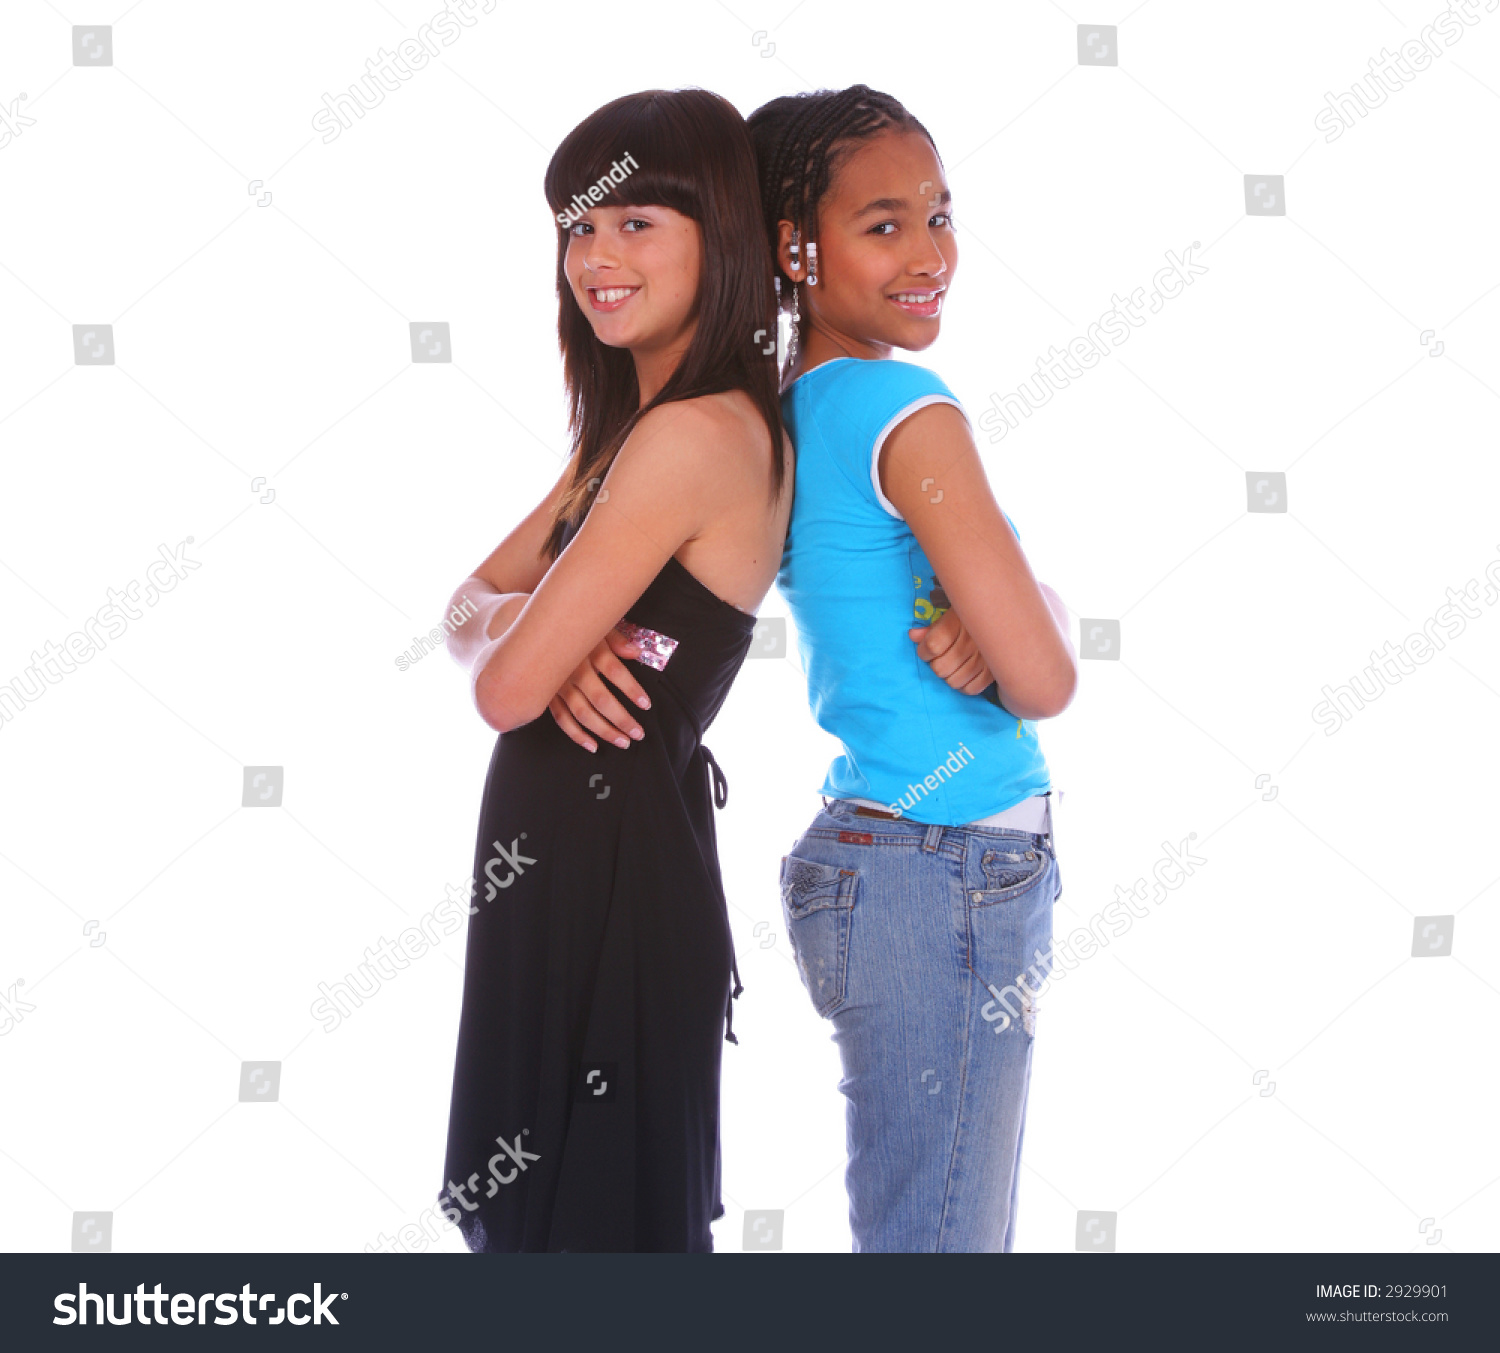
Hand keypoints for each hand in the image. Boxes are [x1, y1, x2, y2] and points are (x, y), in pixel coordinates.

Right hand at [547, 627, 651, 751]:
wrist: (535, 631)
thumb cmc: (572, 630)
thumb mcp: (596, 628)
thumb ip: (616, 640)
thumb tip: (635, 651)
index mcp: (588, 650)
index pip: (615, 672)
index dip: (632, 690)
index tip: (646, 704)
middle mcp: (573, 670)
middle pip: (601, 699)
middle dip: (622, 719)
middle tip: (638, 733)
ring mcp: (559, 685)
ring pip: (583, 714)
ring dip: (604, 731)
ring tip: (623, 742)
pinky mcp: (548, 695)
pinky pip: (562, 719)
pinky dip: (577, 735)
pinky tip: (593, 745)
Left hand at [909, 607, 995, 696]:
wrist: (1002, 617)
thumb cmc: (970, 617)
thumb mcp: (950, 614)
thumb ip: (931, 627)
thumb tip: (913, 636)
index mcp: (959, 623)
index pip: (932, 646)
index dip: (924, 652)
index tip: (926, 650)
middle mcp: (972, 642)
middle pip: (940, 668)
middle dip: (936, 665)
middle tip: (941, 658)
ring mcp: (985, 659)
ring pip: (953, 682)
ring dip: (949, 676)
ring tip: (953, 665)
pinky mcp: (994, 672)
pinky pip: (971, 690)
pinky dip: (963, 685)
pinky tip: (964, 674)